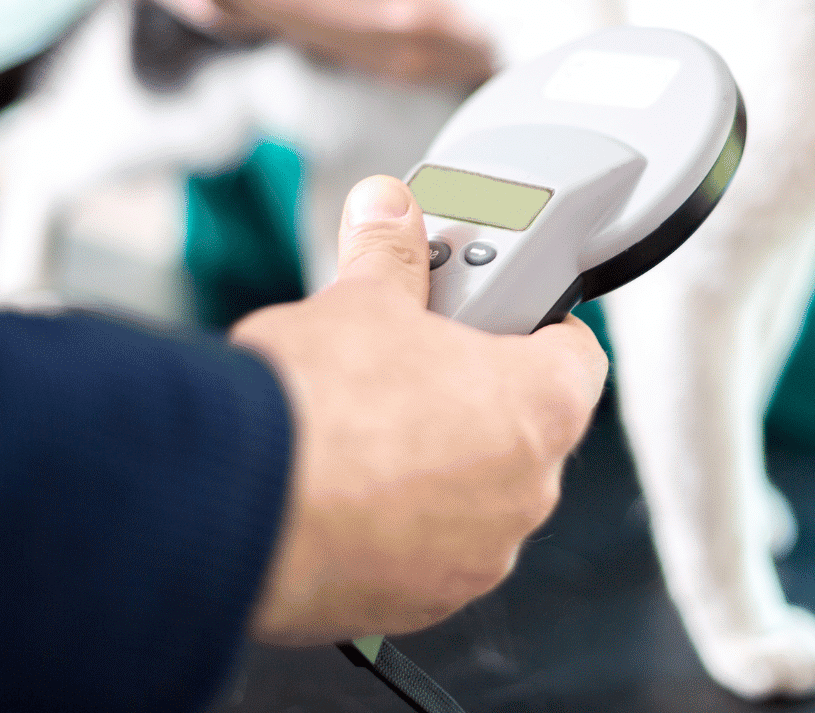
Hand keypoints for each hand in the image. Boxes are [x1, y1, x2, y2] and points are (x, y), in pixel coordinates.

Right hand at [206, 0, 496, 84]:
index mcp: (418, 12)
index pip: (507, 31)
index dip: (538, 11)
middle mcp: (409, 51)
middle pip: (493, 54)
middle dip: (513, 24)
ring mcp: (391, 62)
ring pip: (466, 64)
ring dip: (485, 36)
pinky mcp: (375, 61)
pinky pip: (437, 64)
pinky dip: (456, 43)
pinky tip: (448, 4)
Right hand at [234, 176, 605, 644]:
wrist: (237, 505)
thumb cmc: (317, 406)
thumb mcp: (357, 299)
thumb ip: (389, 253)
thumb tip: (389, 210)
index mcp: (537, 406)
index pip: (576, 354)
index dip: (535, 323)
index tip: (494, 310)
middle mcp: (524, 494)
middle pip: (518, 428)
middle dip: (465, 393)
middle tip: (405, 363)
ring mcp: (473, 560)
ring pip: (468, 498)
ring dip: (428, 465)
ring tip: (355, 428)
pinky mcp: (416, 604)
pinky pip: (418, 553)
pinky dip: (387, 524)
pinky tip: (333, 489)